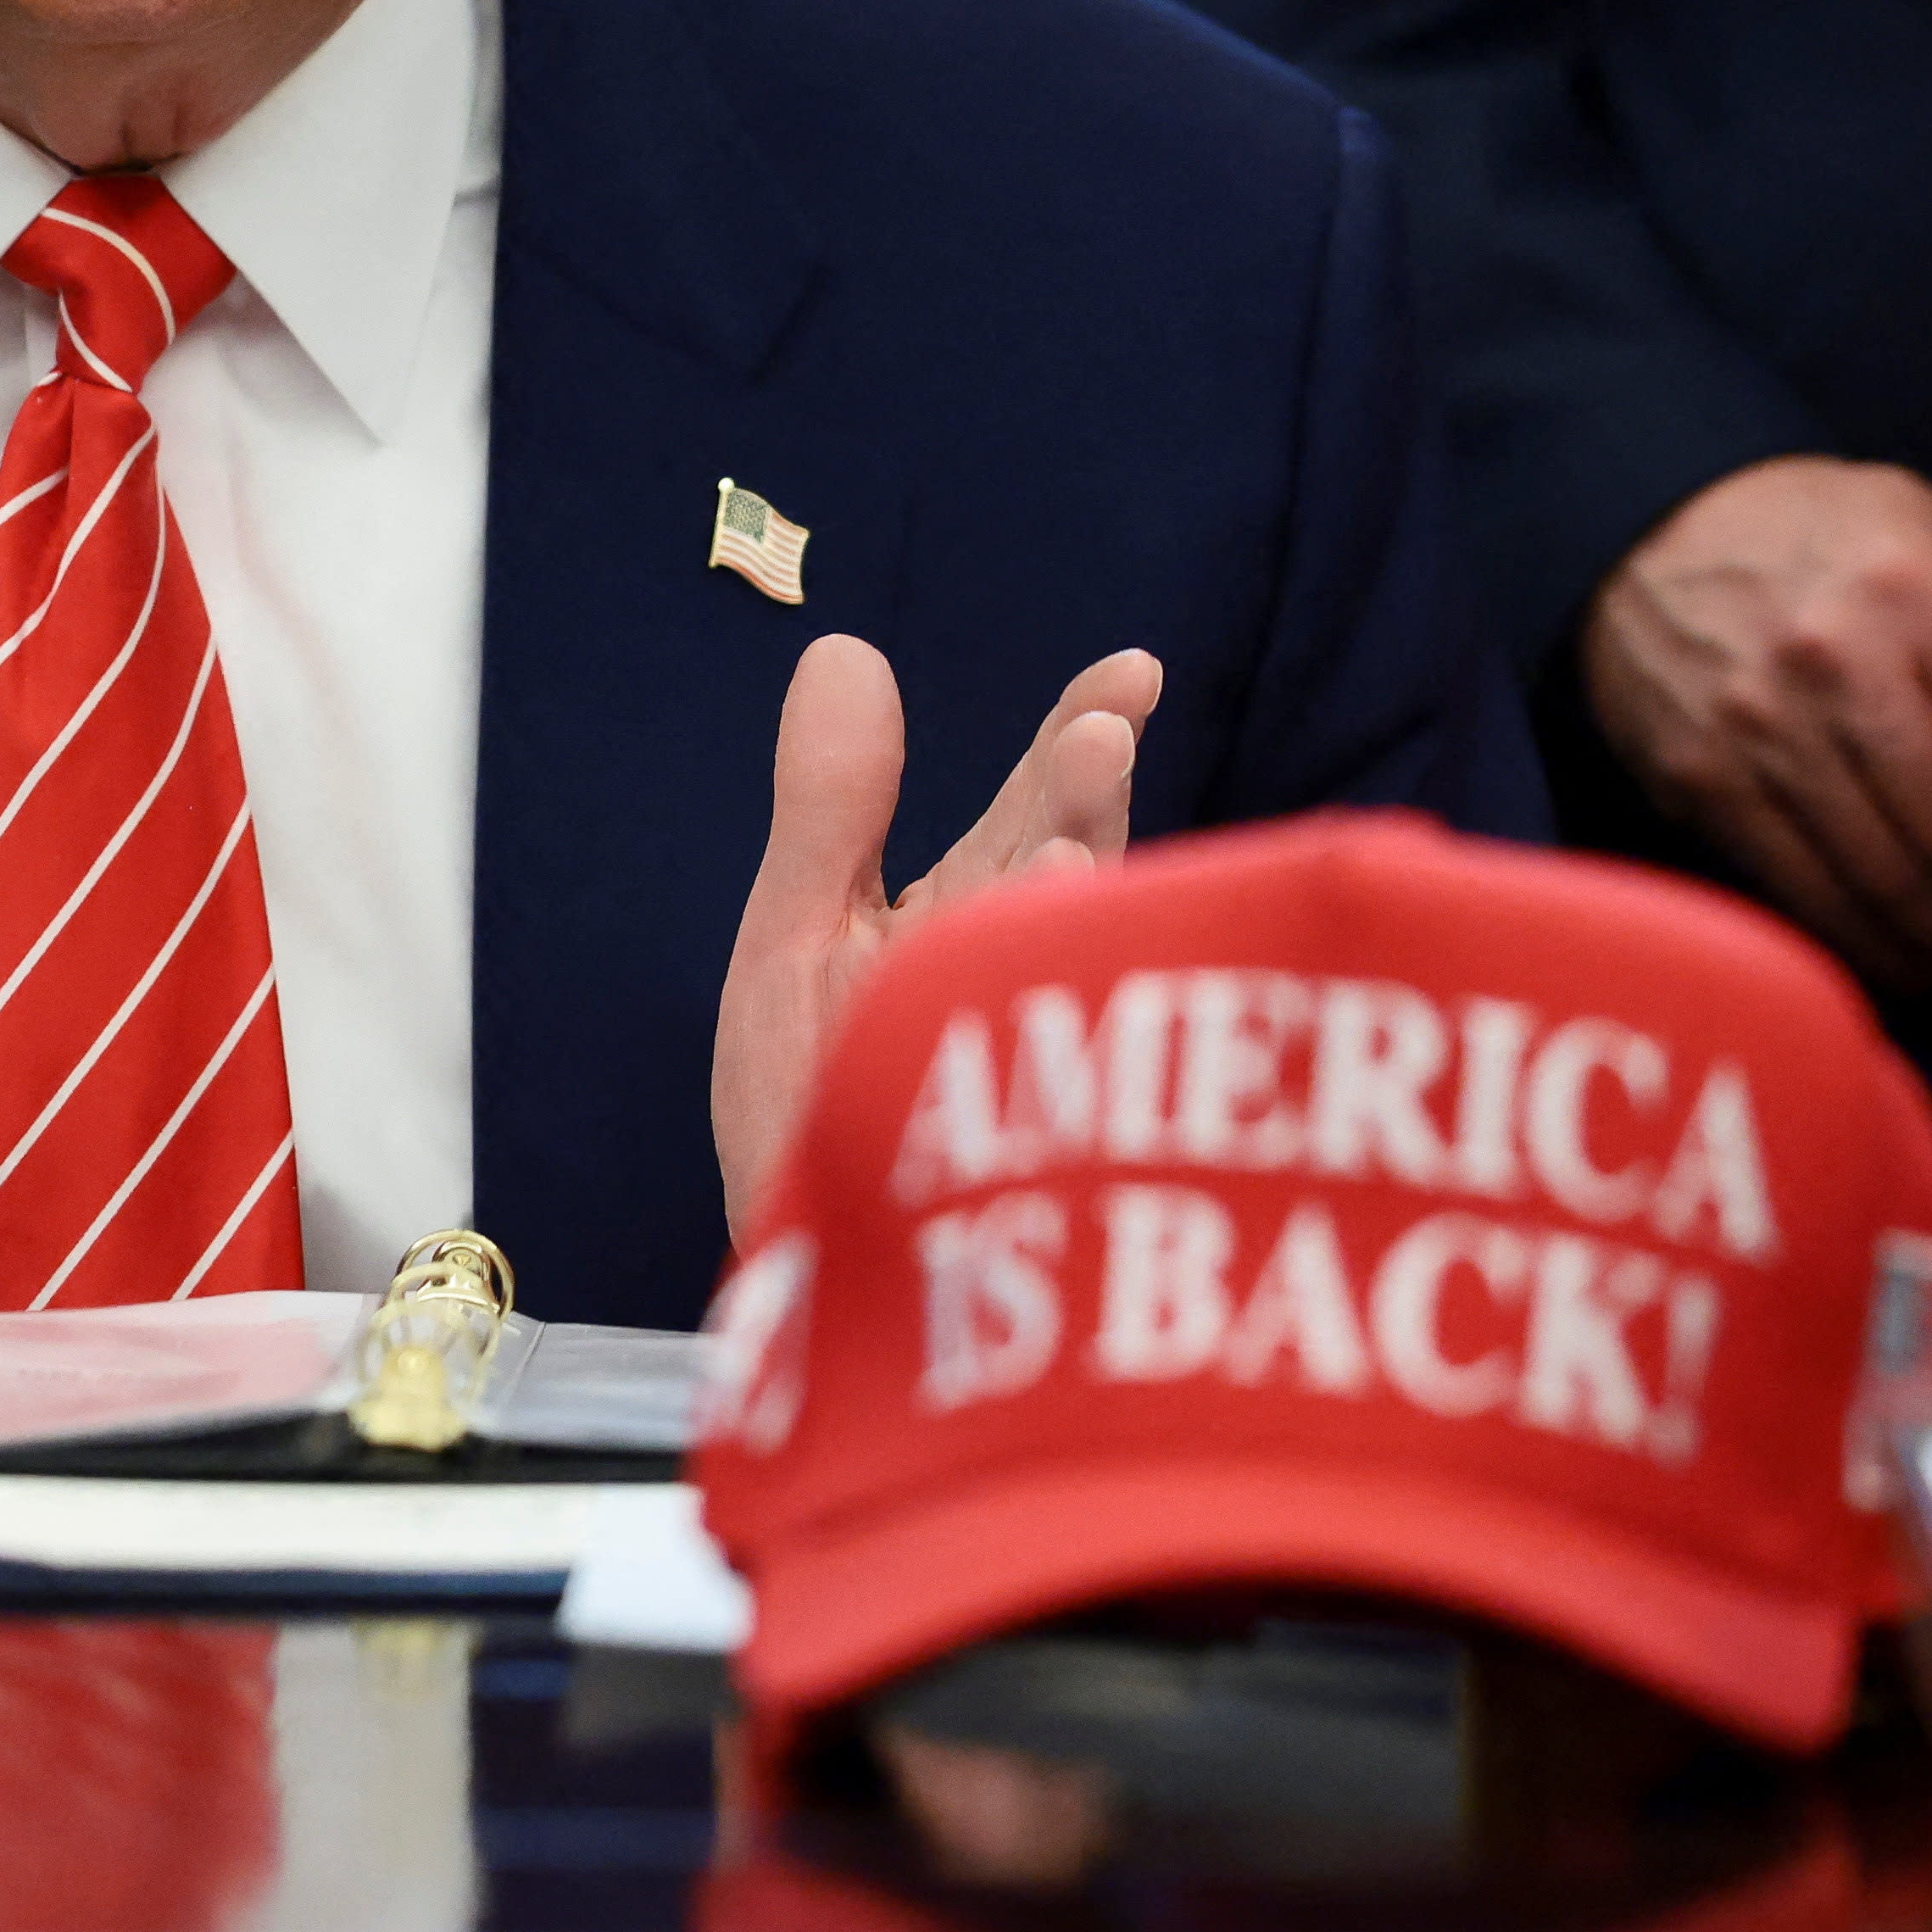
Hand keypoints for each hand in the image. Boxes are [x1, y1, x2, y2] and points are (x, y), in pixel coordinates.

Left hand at [713, 637, 1163, 1228]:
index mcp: (979, 909)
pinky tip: (1042, 981)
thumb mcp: (798, 939)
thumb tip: (843, 648)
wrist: (807, 1282)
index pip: (1044, 801)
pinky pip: (1054, 1086)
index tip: (1134, 673)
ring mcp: (1041, 1062)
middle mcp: (1028, 973)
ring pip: (1073, 965)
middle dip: (1083, 804)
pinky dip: (1047, 1035)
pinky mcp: (1034, 1154)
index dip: (1085, 731)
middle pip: (1070, 866)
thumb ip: (829, 805)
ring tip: (1061, 856)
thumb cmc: (810, 1113)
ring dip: (1075, 910)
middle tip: (1100, 737)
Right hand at [1578, 456, 1931, 1023]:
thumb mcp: (1931, 518)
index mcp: (1911, 592)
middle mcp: (1834, 667)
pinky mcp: (1704, 785)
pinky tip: (1925, 971)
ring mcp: (1760, 735)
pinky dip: (1874, 950)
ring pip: (1885, 888)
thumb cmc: (1818, 530)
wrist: (1640, 522)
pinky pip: (1807, 895)